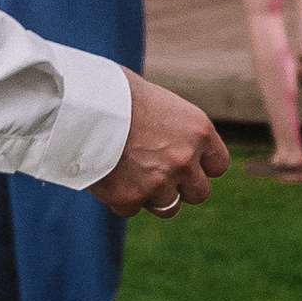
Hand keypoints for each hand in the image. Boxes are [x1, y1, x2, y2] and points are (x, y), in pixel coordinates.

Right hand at [91, 72, 229, 217]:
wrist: (82, 103)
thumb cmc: (115, 91)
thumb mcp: (159, 103)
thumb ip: (174, 129)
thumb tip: (170, 142)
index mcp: (199, 130)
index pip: (218, 165)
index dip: (201, 167)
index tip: (185, 164)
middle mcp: (185, 160)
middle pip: (199, 193)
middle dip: (181, 187)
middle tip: (158, 174)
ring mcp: (159, 182)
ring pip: (167, 207)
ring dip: (151, 196)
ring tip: (129, 173)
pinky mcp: (130, 198)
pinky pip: (132, 209)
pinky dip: (121, 198)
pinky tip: (108, 175)